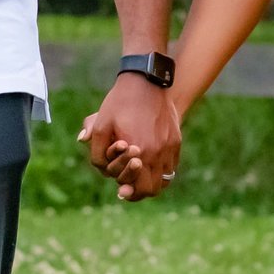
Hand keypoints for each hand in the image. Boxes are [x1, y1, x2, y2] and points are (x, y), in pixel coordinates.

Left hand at [77, 71, 181, 202]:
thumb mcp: (102, 123)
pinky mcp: (176, 140)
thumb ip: (96, 150)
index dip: (130, 192)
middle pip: (153, 189)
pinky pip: (171, 165)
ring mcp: (170, 147)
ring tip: (140, 177)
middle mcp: (158, 152)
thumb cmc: (121, 102)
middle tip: (130, 186)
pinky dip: (161, 170)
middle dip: (140, 190)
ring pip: (165, 179)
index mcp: (139, 151)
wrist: (147, 81)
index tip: (122, 191)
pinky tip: (150, 163)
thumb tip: (101, 169)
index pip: (139, 187)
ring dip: (152, 181)